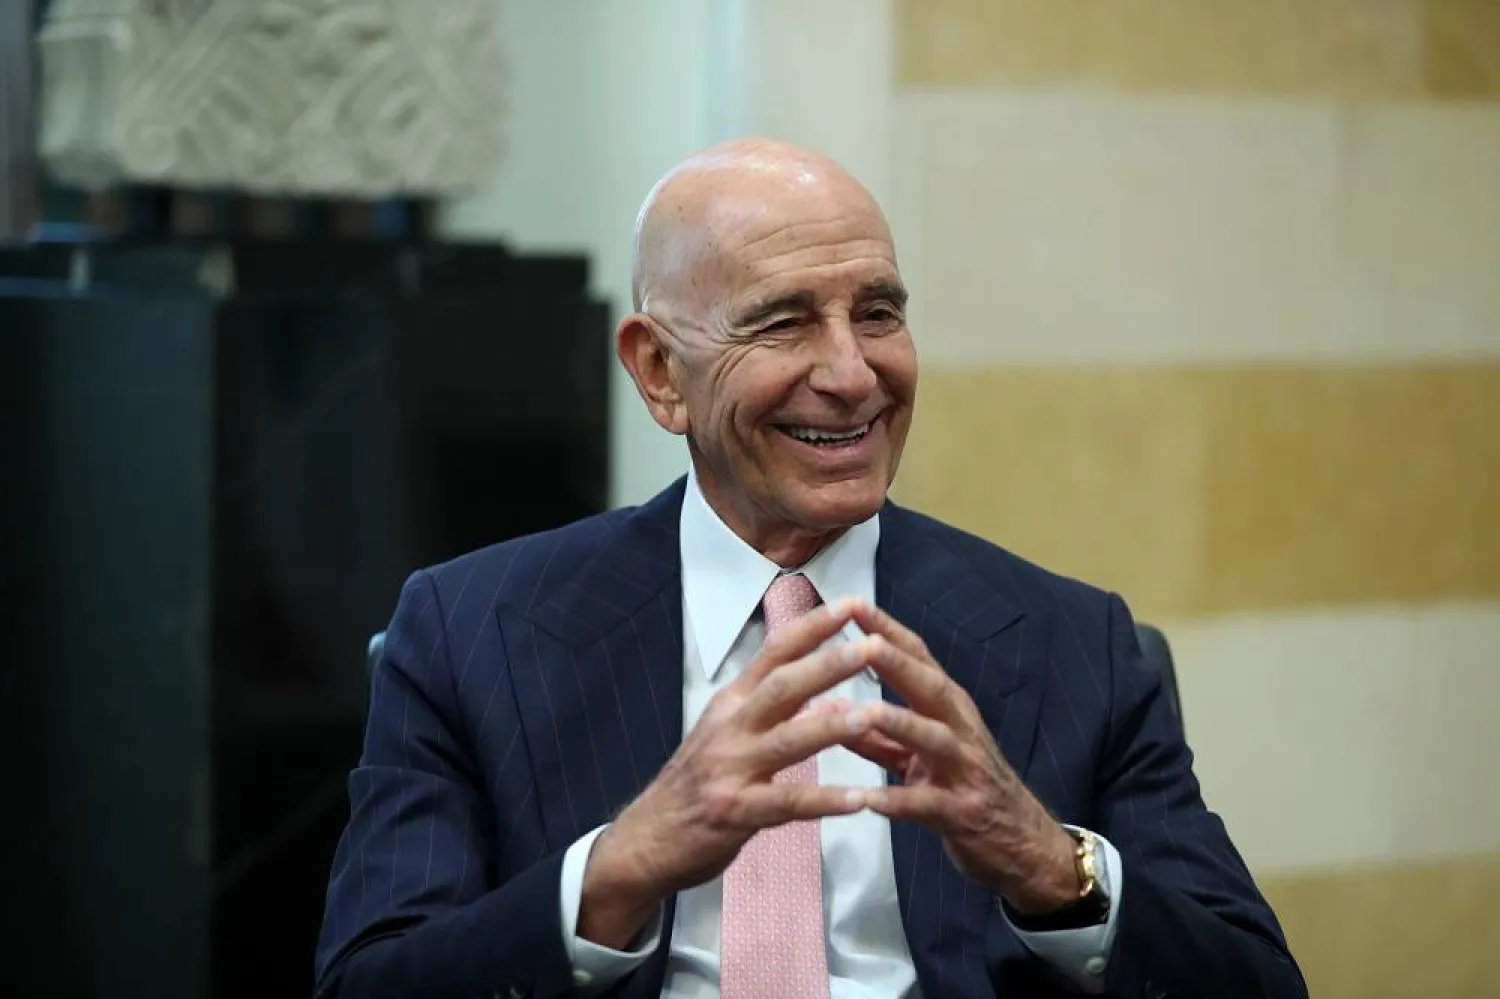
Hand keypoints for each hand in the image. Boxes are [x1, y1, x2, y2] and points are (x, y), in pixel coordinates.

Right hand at [579, 598, 882, 947]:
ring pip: (788, 740)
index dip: (812, 627)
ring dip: (833, 727)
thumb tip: (834, 701)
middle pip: (783, 687)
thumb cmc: (696, 784)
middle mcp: (730, 727)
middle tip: (873, 646)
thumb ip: (778, 715)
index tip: (852, 603)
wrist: (645, 838)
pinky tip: (860, 800)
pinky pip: (788, 804)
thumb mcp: (730, 736)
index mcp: (731, 702)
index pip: (774, 653)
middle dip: (829, 664)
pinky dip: (826, 801)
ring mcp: (730, 769)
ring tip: (873, 715)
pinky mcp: (734, 812)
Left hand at [844, 603, 1080, 915]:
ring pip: (934, 740)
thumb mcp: (921, 756)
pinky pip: (928, 805)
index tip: (851, 604)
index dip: (887, 630)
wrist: (1024, 846)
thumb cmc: (964, 789)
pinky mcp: (964, 814)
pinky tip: (868, 799)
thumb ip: (876, 733)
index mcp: (949, 710)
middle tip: (862, 642)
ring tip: (863, 712)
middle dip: (897, 663)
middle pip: (930, 688)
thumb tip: (825, 702)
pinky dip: (899, 801)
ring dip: (900, 724)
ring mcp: (966, 771)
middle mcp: (961, 730)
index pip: (919, 659)